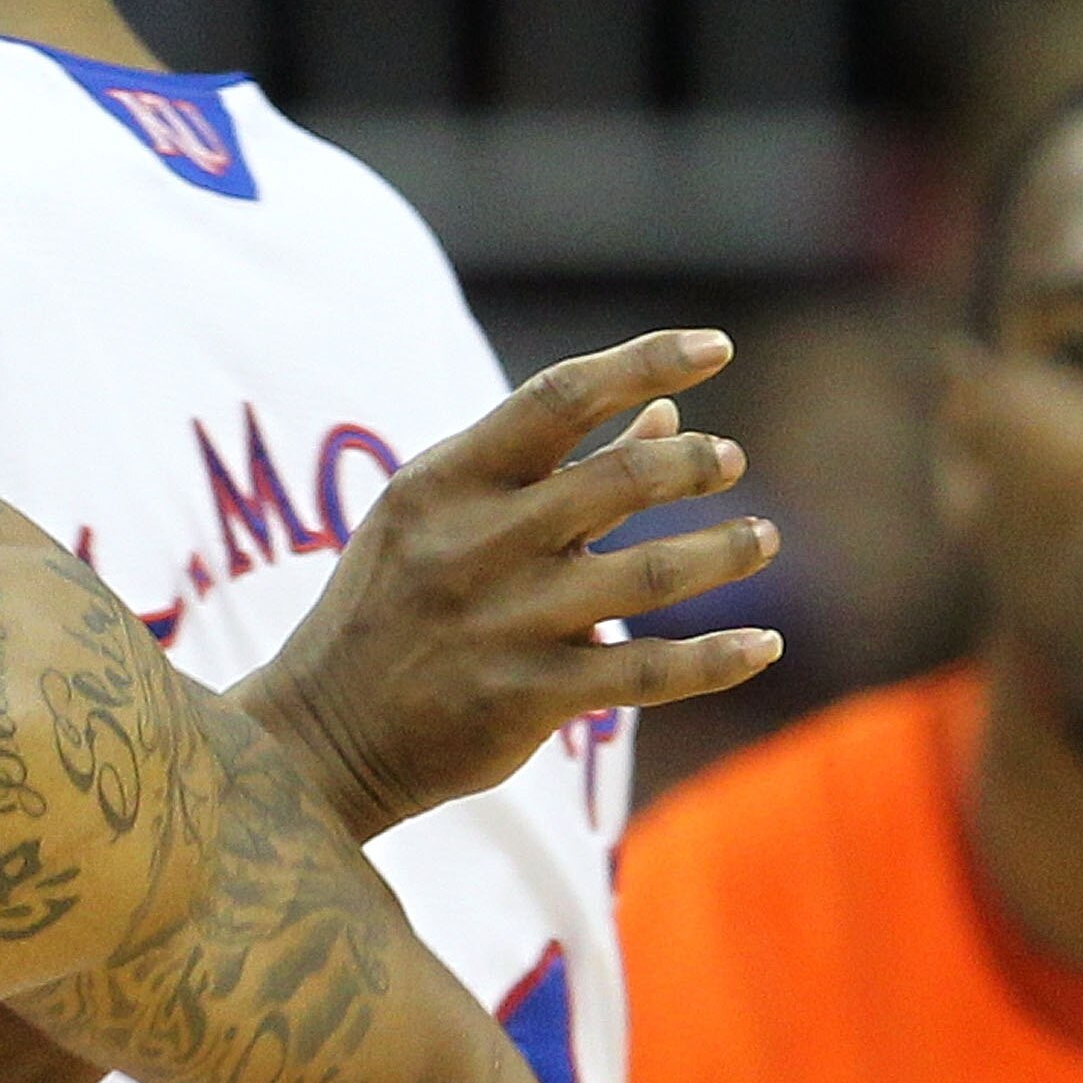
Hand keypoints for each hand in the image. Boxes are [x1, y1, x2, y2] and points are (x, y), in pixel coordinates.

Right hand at [241, 330, 780, 840]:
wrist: (319, 735)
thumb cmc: (391, 609)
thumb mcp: (443, 518)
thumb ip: (552, 468)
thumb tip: (667, 413)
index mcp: (445, 482)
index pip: (559, 398)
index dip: (645, 362)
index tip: (715, 346)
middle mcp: (474, 544)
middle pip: (620, 479)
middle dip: (694, 462)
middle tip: (731, 460)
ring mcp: (503, 623)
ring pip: (649, 574)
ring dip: (723, 550)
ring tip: (761, 539)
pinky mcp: (525, 699)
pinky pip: (647, 673)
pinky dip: (716, 657)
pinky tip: (763, 645)